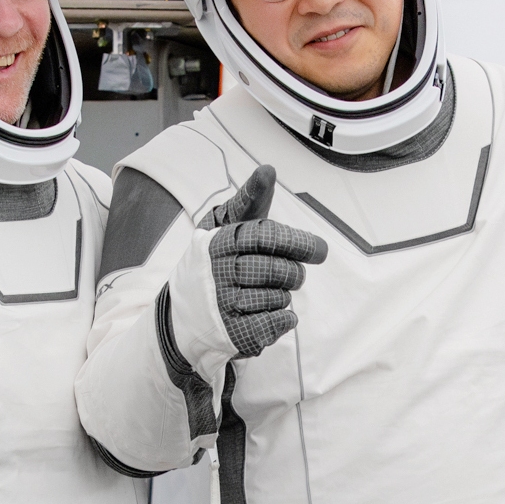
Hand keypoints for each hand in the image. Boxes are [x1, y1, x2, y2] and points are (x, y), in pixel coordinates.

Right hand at [200, 165, 325, 355]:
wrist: (183, 316)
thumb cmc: (214, 264)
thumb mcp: (225, 228)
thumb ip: (250, 201)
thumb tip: (268, 170)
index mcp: (218, 241)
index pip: (266, 236)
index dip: (298, 242)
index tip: (321, 251)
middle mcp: (217, 272)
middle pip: (280, 270)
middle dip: (293, 273)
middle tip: (289, 274)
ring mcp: (223, 304)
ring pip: (280, 297)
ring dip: (283, 297)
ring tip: (265, 294)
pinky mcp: (232, 333)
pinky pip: (277, 322)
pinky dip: (284, 319)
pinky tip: (272, 313)